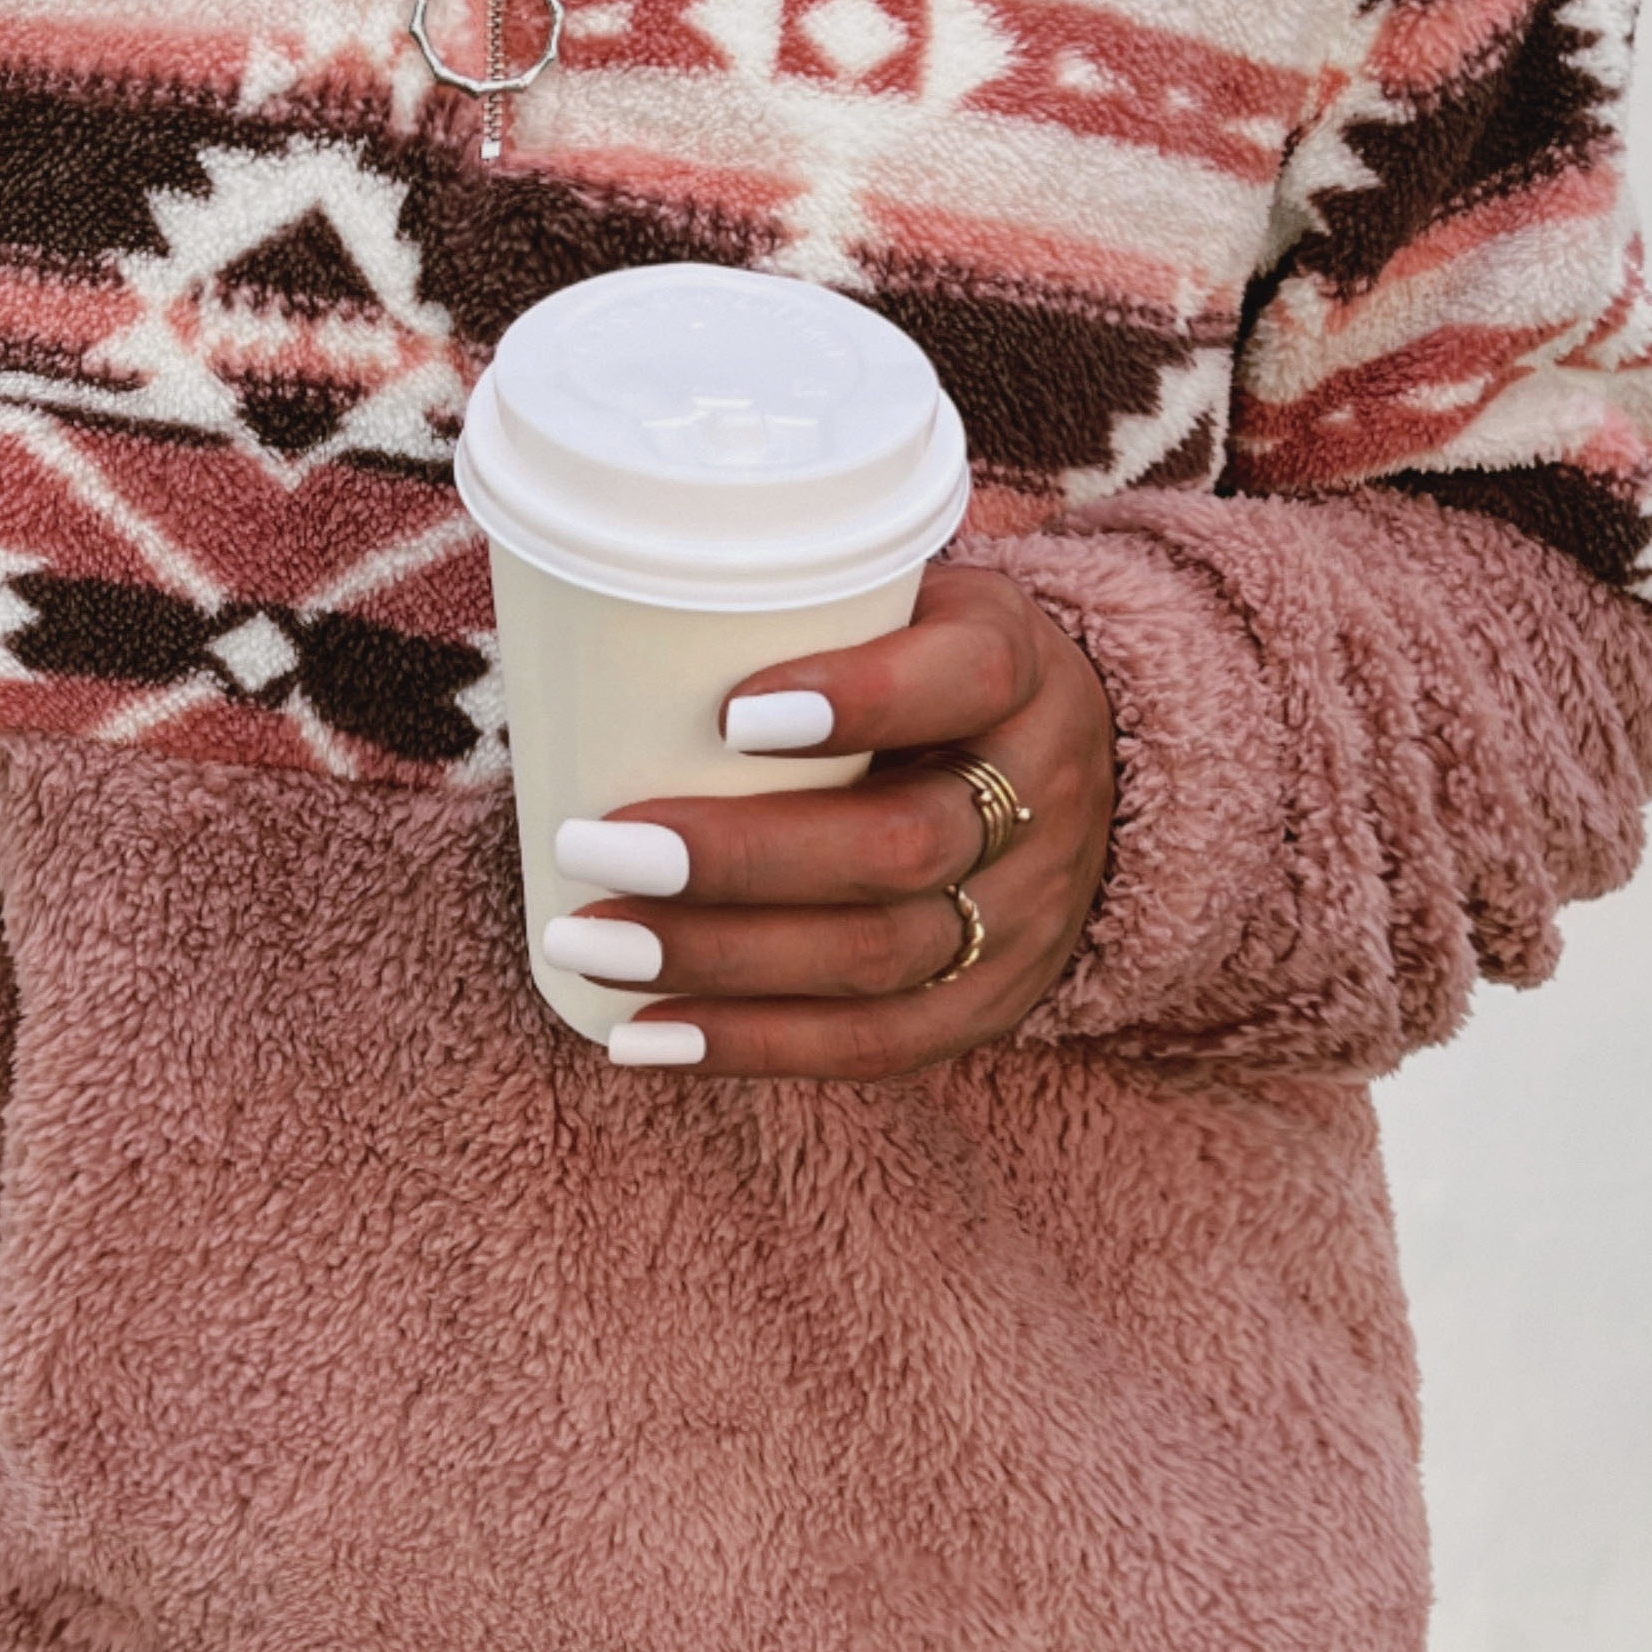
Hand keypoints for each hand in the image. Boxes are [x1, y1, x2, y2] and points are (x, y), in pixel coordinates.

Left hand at [549, 566, 1115, 1078]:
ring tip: (590, 941)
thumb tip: (588, 625)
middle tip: (592, 845)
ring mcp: (1023, 916)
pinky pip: (875, 1045)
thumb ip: (794, 612)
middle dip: (734, 860)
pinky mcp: (988, 1004)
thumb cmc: (920, 668)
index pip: (967, 679)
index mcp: (1018, 672)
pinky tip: (645, 1036)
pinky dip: (749, 1045)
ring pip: (877, 955)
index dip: (859, 700)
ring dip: (716, 958)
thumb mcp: (899, 607)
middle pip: (902, 845)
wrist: (1062, 775)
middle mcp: (1038, 798)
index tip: (729, 715)